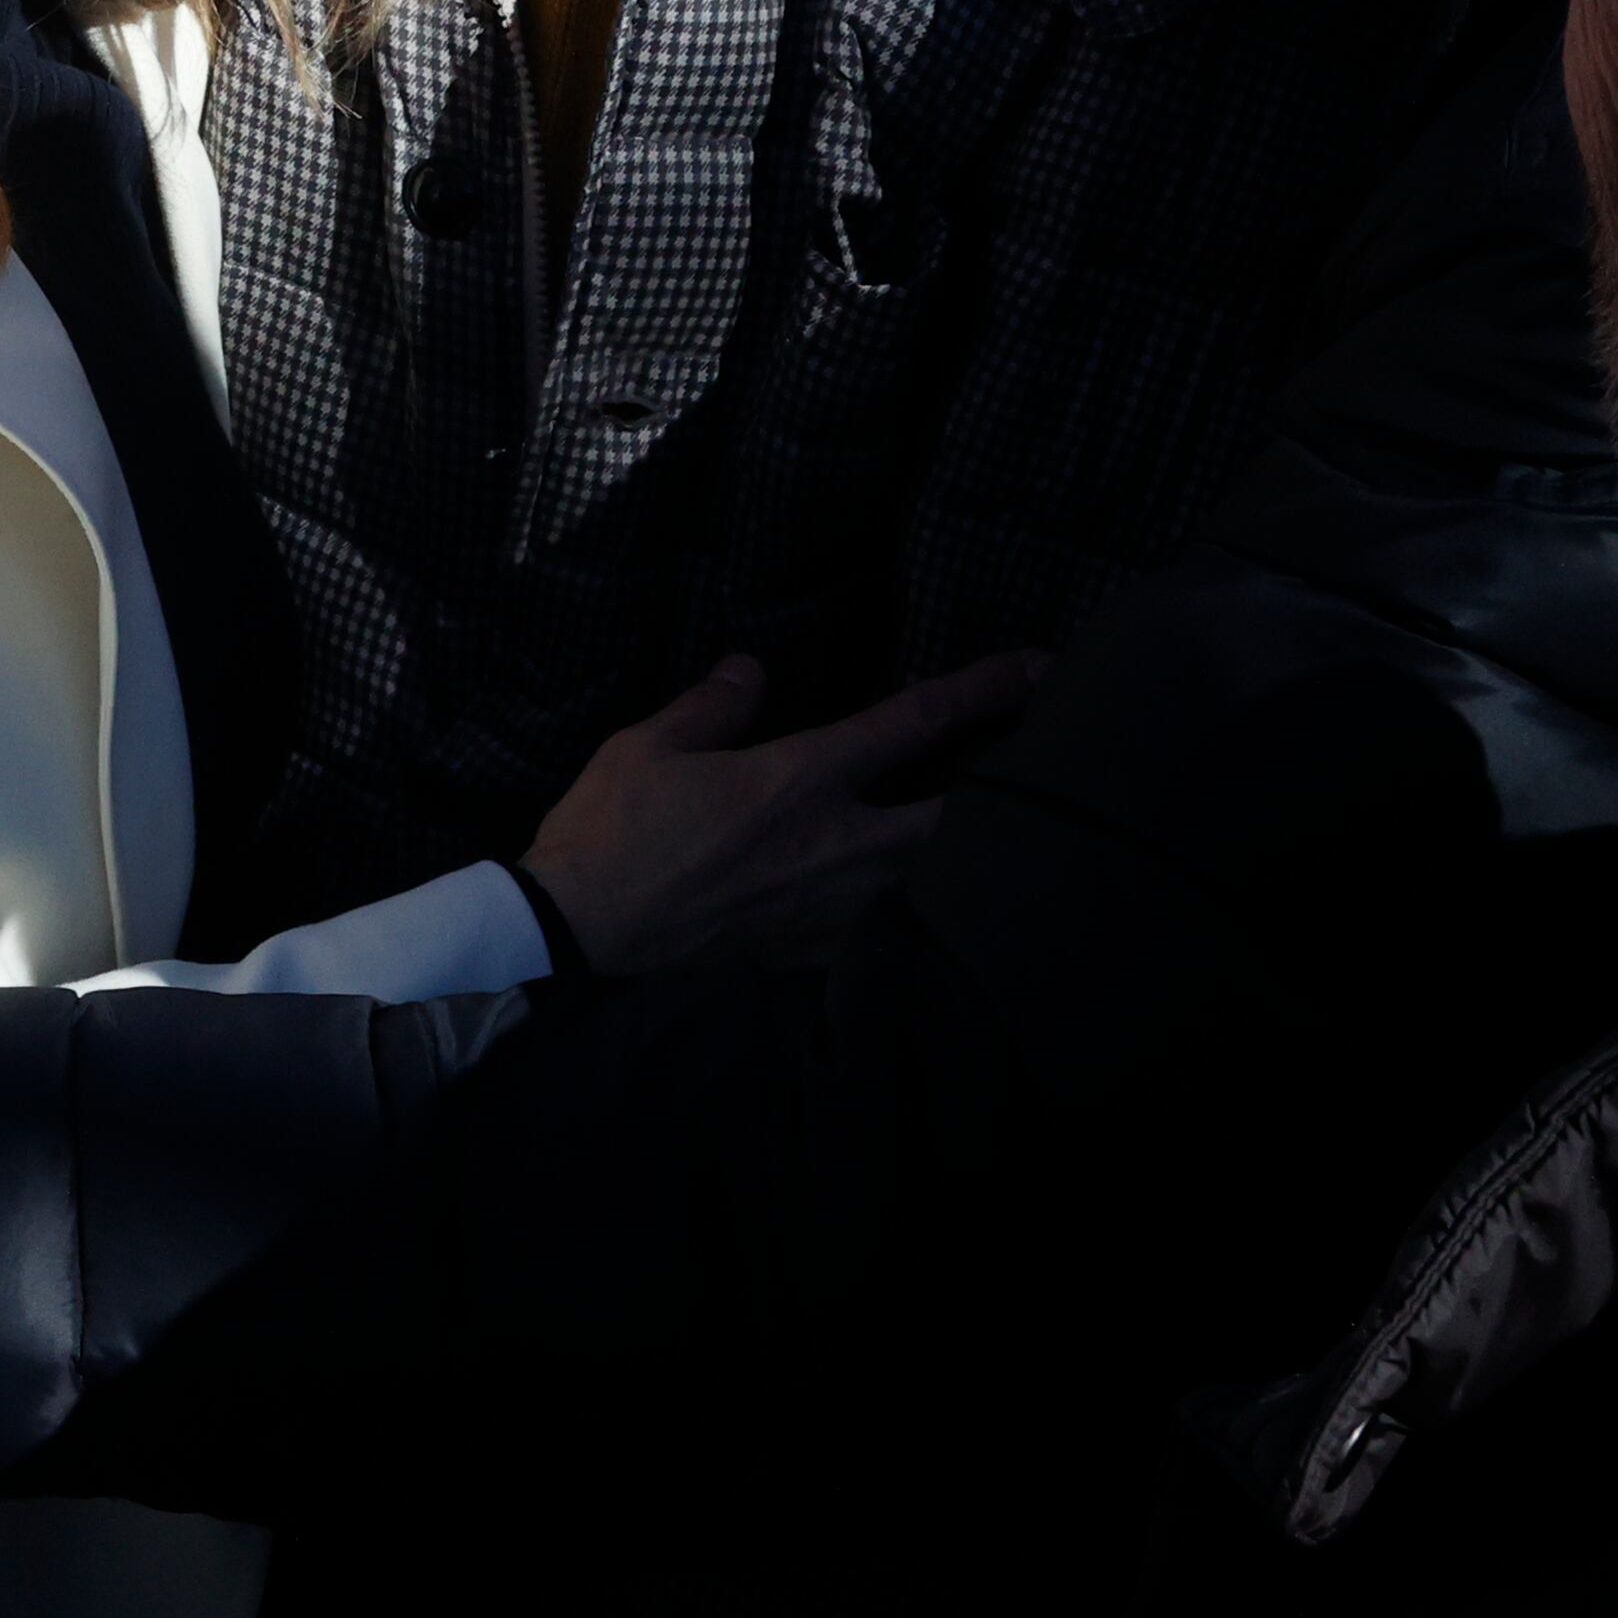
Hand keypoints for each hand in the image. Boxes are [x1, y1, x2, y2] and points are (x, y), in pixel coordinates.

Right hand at [518, 651, 1042, 973]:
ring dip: (955, 858)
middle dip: (1001, 795)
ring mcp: (826, 907)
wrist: (579, 929)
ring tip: (979, 843)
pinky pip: (878, 933)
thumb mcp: (649, 743)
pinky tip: (902, 912)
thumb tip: (752, 666)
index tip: (1039, 670)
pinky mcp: (805, 952)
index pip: (913, 723)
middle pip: (952, 820)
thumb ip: (712, 703)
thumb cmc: (611, 828)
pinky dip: (900, 916)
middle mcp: (833, 844)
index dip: (983, 690)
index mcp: (800, 778)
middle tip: (1033, 775)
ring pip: (926, 882)